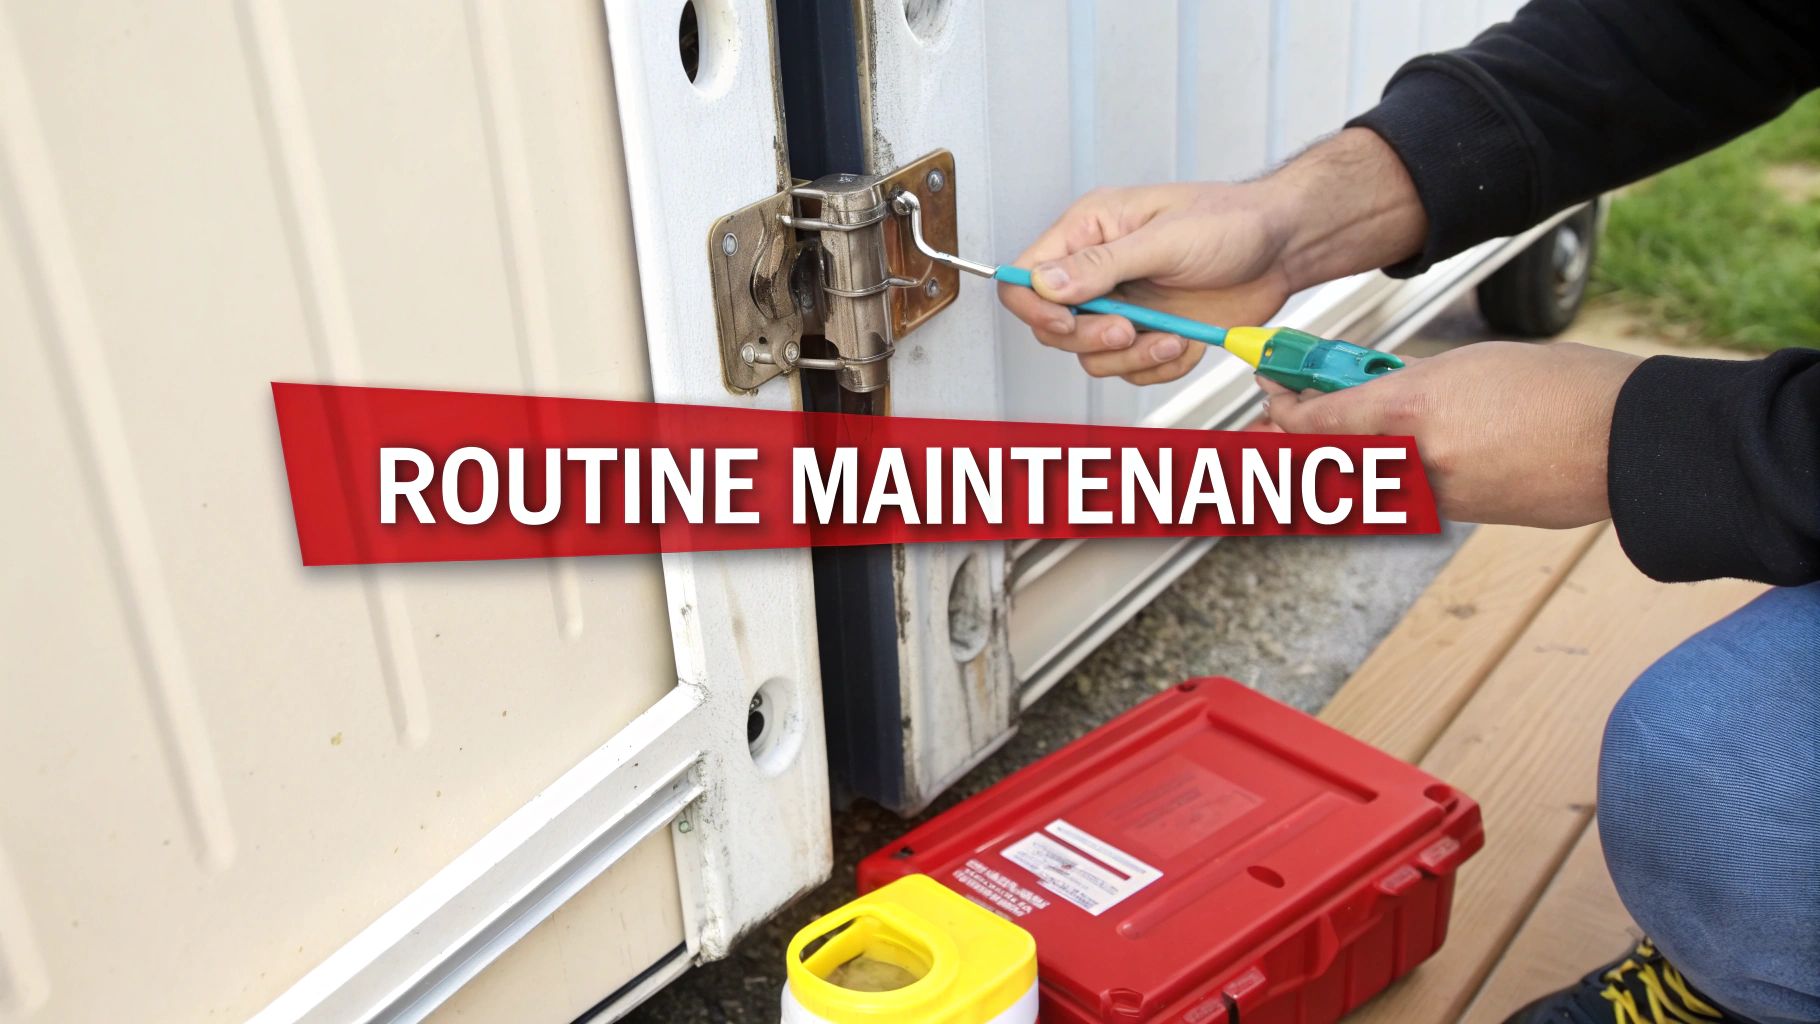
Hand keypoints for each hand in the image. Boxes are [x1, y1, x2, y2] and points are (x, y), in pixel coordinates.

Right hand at [997, 182, 1294, 384]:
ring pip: (1093, 356)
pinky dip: (1159, 366)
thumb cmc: (1233, 222)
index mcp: (1090, 231)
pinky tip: (1184, 342)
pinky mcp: (1149, 333)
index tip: (1066, 323)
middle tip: (1128, 329)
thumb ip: (1102, 265)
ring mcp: (1124, 305)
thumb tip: (1045, 282)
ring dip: (1132, 357)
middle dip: (1092, 339)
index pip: (1027, 276)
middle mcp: (1099, 271)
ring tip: (1170, 337)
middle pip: (1053, 327)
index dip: (1036, 308)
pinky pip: (1131, 370)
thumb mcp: (1166, 237)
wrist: (1284, 247)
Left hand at [1260, 342, 1642, 526]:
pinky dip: (1393, 471)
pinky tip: (1409, 446)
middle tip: (1289, 412)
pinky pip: (1409, 493)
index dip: (1282, 408)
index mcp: (1412, 411)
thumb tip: (1364, 392)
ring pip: (1365, 479)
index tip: (1273, 390)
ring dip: (1346, 454)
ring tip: (1353, 421)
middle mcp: (1416, 462)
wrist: (1627, 442)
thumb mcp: (1468, 364)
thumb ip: (1407, 381)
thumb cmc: (1561, 387)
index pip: (1314, 424)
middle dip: (1299, 438)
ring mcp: (1439, 497)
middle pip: (1325, 461)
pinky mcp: (1464, 518)